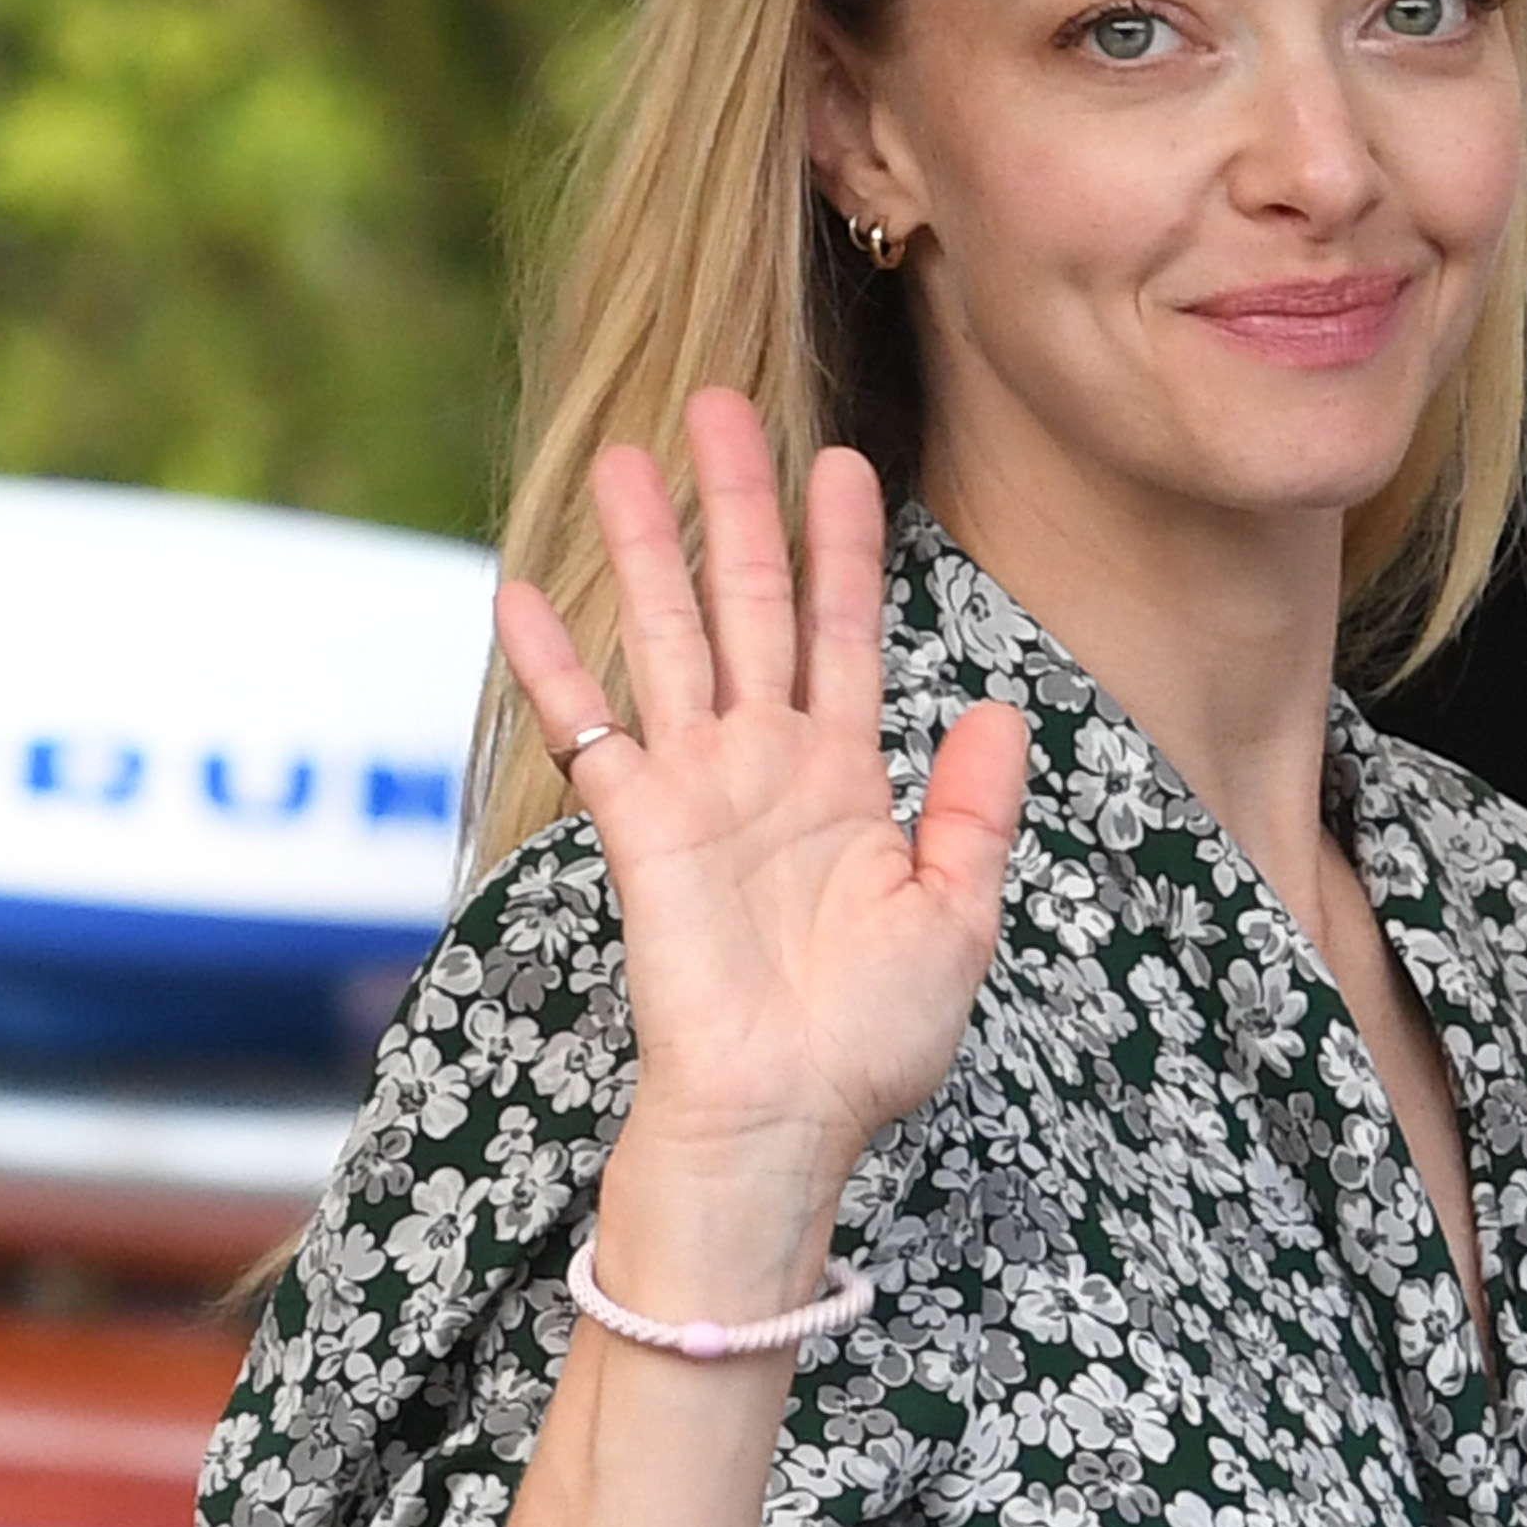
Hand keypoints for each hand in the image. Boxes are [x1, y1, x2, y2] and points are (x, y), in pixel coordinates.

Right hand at [495, 397, 1026, 1209]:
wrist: (787, 1120)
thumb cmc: (869, 1042)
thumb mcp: (957, 919)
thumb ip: (976, 813)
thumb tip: (1002, 709)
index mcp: (848, 782)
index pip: (845, 635)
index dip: (843, 552)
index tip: (848, 463)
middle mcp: (766, 767)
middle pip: (747, 606)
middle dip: (738, 507)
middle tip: (720, 405)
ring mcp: (697, 790)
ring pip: (669, 640)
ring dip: (647, 548)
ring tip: (625, 455)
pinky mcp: (639, 830)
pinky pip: (592, 729)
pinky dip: (556, 663)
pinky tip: (523, 588)